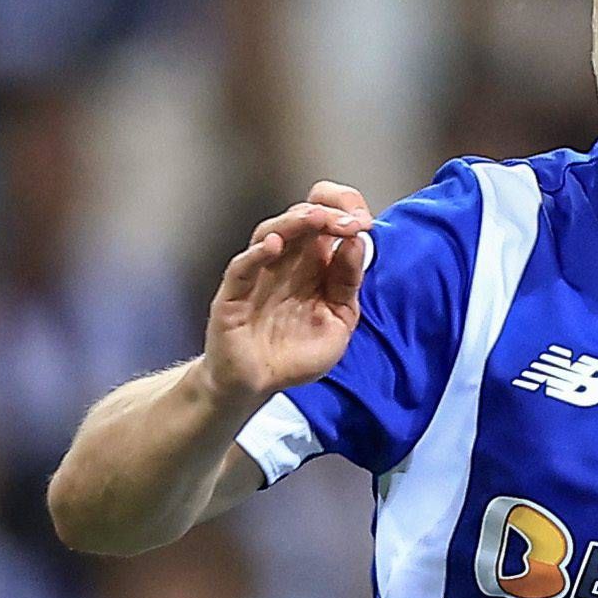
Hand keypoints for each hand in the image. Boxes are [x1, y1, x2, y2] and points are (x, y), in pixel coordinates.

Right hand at [202, 186, 373, 403]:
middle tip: (349, 221)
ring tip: (316, 218)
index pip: (326, 220)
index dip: (344, 211)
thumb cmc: (293, 354)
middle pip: (302, 217)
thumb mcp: (339, 320)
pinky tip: (275, 246)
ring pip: (272, 232)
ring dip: (295, 221)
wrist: (256, 386)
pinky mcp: (234, 295)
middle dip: (328, 213)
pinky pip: (242, 267)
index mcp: (313, 264)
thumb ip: (348, 284)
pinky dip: (257, 253)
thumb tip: (357, 243)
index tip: (363, 220)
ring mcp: (258, 274)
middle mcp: (286, 262)